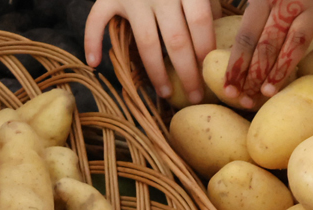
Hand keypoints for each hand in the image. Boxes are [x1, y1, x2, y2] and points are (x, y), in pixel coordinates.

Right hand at [85, 0, 215, 104]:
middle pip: (176, 40)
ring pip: (146, 42)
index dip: (206, 50)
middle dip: (187, 72)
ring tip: (164, 93)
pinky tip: (94, 64)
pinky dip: (92, 41)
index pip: (201, 22)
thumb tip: (220, 38)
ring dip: (156, 72)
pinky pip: (96, 20)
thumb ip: (210, 2)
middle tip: (195, 96)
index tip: (211, 73)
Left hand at [225, 0, 312, 106]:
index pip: (247, 35)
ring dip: (282, 66)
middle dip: (255, 73)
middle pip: (268, 43)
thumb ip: (249, 5)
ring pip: (296, 39)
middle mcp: (286, 3)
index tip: (228, 88)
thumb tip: (216, 8)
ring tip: (270, 90)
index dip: (237, 63)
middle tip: (246, 100)